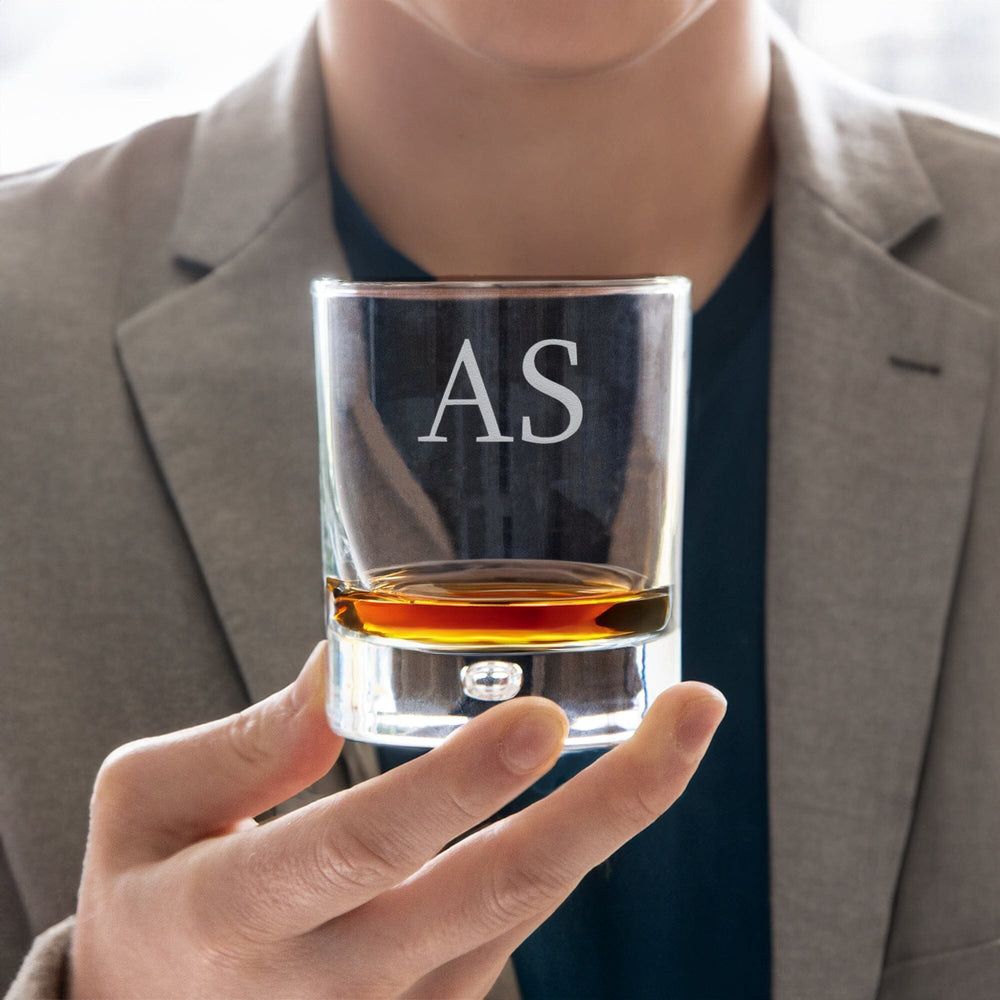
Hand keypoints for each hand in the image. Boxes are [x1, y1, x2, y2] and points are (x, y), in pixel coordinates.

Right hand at [70, 642, 724, 998]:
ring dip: (613, 818)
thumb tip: (338, 663)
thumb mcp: (145, 805)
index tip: (537, 718)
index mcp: (233, 913)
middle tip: (690, 713)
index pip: (359, 848)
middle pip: (488, 897)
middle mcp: (327, 982)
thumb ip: (244, 742)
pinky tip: (618, 782)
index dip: (453, 788)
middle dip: (606, 805)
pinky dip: (574, 850)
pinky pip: (518, 927)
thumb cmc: (150, 896)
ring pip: (523, 912)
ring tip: (682, 723)